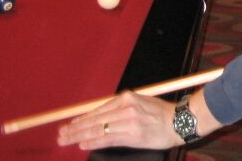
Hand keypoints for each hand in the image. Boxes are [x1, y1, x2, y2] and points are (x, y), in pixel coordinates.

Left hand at [57, 91, 182, 150]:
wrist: (180, 122)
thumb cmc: (160, 114)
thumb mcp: (140, 103)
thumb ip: (121, 109)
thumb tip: (99, 118)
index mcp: (128, 98)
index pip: (99, 110)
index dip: (82, 118)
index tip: (69, 124)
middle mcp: (127, 108)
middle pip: (95, 119)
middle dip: (75, 128)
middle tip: (61, 135)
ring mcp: (129, 122)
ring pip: (99, 129)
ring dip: (79, 135)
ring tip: (66, 140)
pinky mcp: (133, 135)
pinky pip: (109, 139)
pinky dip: (94, 141)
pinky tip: (83, 144)